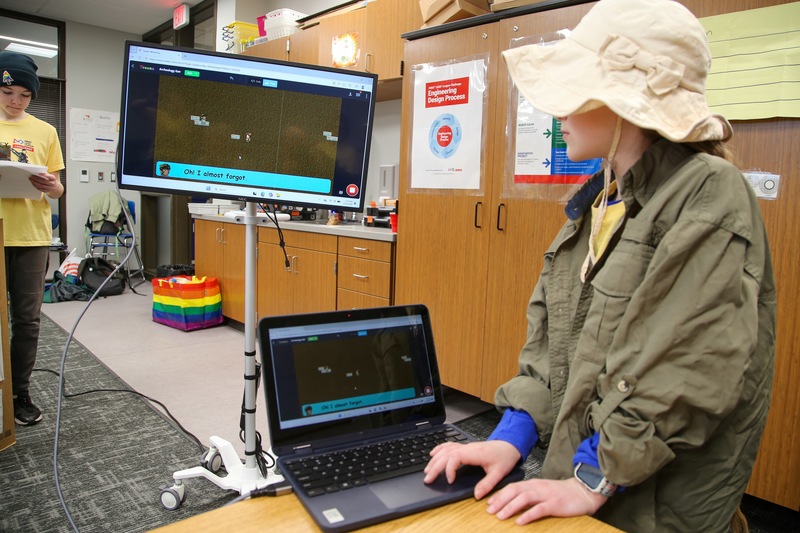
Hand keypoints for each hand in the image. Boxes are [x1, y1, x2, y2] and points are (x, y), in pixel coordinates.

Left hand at [29, 172, 62, 197]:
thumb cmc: (50, 179)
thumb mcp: (50, 176)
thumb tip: (38, 172)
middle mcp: (52, 184)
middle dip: (37, 178)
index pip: (49, 176)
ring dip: (35, 182)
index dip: (44, 175)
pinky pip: (40, 189)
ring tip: (31, 179)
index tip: (39, 173)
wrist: (55, 186)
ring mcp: (49, 188)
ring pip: (41, 185)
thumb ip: (45, 174)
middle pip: (44, 181)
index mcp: (53, 178)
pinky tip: (33, 183)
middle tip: (32, 176)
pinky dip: (35, 185)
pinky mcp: (46, 191)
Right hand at [423, 440, 520, 498]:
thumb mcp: (499, 473)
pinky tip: (433, 454)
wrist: (509, 445)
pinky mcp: (465, 447)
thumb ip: (487, 484)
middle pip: (446, 454)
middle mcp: (467, 448)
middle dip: (435, 466)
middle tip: (428, 479)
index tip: (450, 480)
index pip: (455, 457)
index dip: (449, 469)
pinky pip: (448, 446)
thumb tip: (477, 495)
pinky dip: (439, 449)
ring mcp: (465, 446)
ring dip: (435, 460)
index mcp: (475, 453)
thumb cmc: (504, 457)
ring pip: (445, 450)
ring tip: (427, 471)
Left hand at [487, 477, 607, 524]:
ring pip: (524, 499)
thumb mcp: (542, 491)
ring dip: (510, 507)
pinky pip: (539, 509)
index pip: (512, 487)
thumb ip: (529, 495)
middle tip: (489, 511)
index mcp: (533, 484)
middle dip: (500, 501)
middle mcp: (537, 487)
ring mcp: (546, 495)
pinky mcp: (555, 504)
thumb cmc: (561, 493)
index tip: (488, 503)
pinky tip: (520, 522)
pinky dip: (528, 515)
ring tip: (500, 516)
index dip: (499, 495)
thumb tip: (513, 503)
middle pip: (514, 491)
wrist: (582, 491)